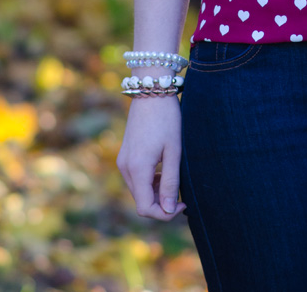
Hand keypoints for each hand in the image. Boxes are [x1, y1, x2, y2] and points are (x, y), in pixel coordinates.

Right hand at [117, 95, 186, 219]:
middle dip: (162, 203)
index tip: (183, 205)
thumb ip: (171, 182)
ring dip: (156, 192)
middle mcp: (125, 168)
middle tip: (183, 192)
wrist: (151, 91)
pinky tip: (164, 169)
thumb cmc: (167, 119)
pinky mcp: (125, 155)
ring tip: (175, 177)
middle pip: (141, 201)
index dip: (165, 214)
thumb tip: (170, 210)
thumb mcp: (174, 151)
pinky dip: (150, 181)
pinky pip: (136, 178)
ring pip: (139, 190)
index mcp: (137, 169)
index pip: (145, 209)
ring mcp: (123, 161)